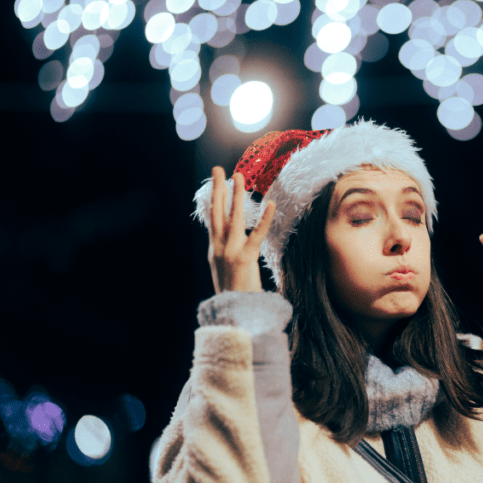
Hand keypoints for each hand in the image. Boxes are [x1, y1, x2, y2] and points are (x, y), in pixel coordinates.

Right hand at [207, 166, 275, 293]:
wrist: (233, 313)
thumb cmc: (234, 295)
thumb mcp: (224, 272)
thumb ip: (226, 256)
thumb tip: (229, 246)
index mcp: (214, 250)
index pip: (213, 219)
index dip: (213, 201)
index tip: (214, 185)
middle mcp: (219, 247)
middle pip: (217, 212)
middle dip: (218, 189)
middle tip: (218, 170)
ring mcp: (230, 251)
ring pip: (232, 217)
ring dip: (235, 195)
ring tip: (238, 176)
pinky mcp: (245, 257)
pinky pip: (256, 234)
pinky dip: (263, 218)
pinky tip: (269, 203)